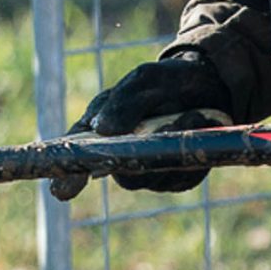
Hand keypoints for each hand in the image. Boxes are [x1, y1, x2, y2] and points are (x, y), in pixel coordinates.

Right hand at [75, 54, 237, 192]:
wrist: (209, 85)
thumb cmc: (165, 82)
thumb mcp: (145, 80)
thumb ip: (125, 101)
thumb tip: (103, 129)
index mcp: (97, 132)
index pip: (75, 157)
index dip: (67, 176)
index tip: (61, 189)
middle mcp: (119, 157)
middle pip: (121, 174)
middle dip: (141, 154)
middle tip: (161, 125)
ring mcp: (148, 171)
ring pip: (154, 175)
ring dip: (173, 145)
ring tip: (192, 112)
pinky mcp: (177, 179)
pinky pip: (182, 177)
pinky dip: (194, 151)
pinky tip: (201, 122)